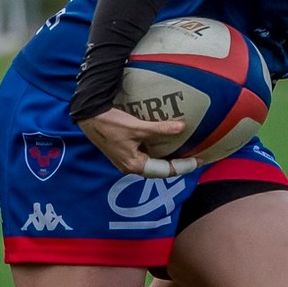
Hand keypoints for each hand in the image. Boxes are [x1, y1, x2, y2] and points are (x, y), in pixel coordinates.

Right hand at [78, 107, 196, 178]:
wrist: (88, 116)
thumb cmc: (110, 123)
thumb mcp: (137, 127)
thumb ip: (160, 129)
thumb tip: (182, 128)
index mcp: (135, 165)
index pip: (165, 170)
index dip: (184, 166)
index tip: (199, 160)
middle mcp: (131, 167)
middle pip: (160, 169)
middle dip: (178, 164)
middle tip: (195, 156)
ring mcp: (127, 160)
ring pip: (153, 162)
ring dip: (167, 157)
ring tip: (184, 150)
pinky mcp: (124, 152)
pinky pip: (146, 155)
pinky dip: (158, 150)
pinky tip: (165, 142)